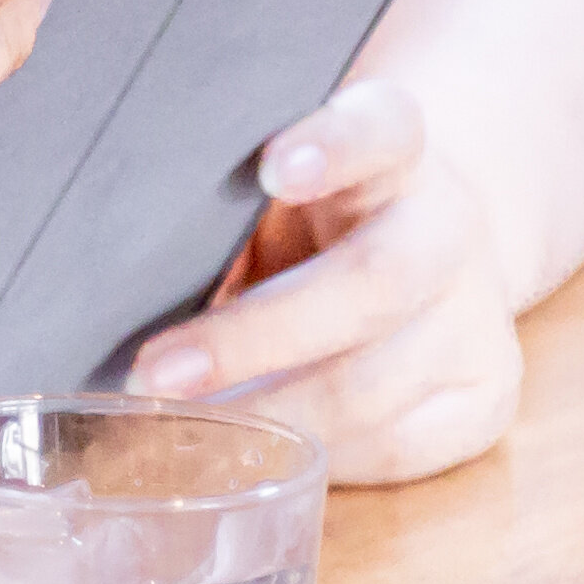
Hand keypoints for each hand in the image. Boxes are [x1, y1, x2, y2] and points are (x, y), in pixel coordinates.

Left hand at [118, 80, 527, 484]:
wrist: (432, 248)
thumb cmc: (310, 219)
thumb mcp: (270, 192)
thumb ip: (221, 214)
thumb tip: (98, 284)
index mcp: (395, 145)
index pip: (382, 126)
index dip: (333, 144)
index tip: (271, 167)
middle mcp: (447, 224)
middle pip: (371, 283)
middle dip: (255, 338)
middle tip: (156, 374)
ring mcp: (477, 315)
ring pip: (377, 384)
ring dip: (270, 415)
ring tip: (181, 433)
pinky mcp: (486, 394)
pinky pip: (398, 446)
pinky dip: (318, 457)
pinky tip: (259, 457)